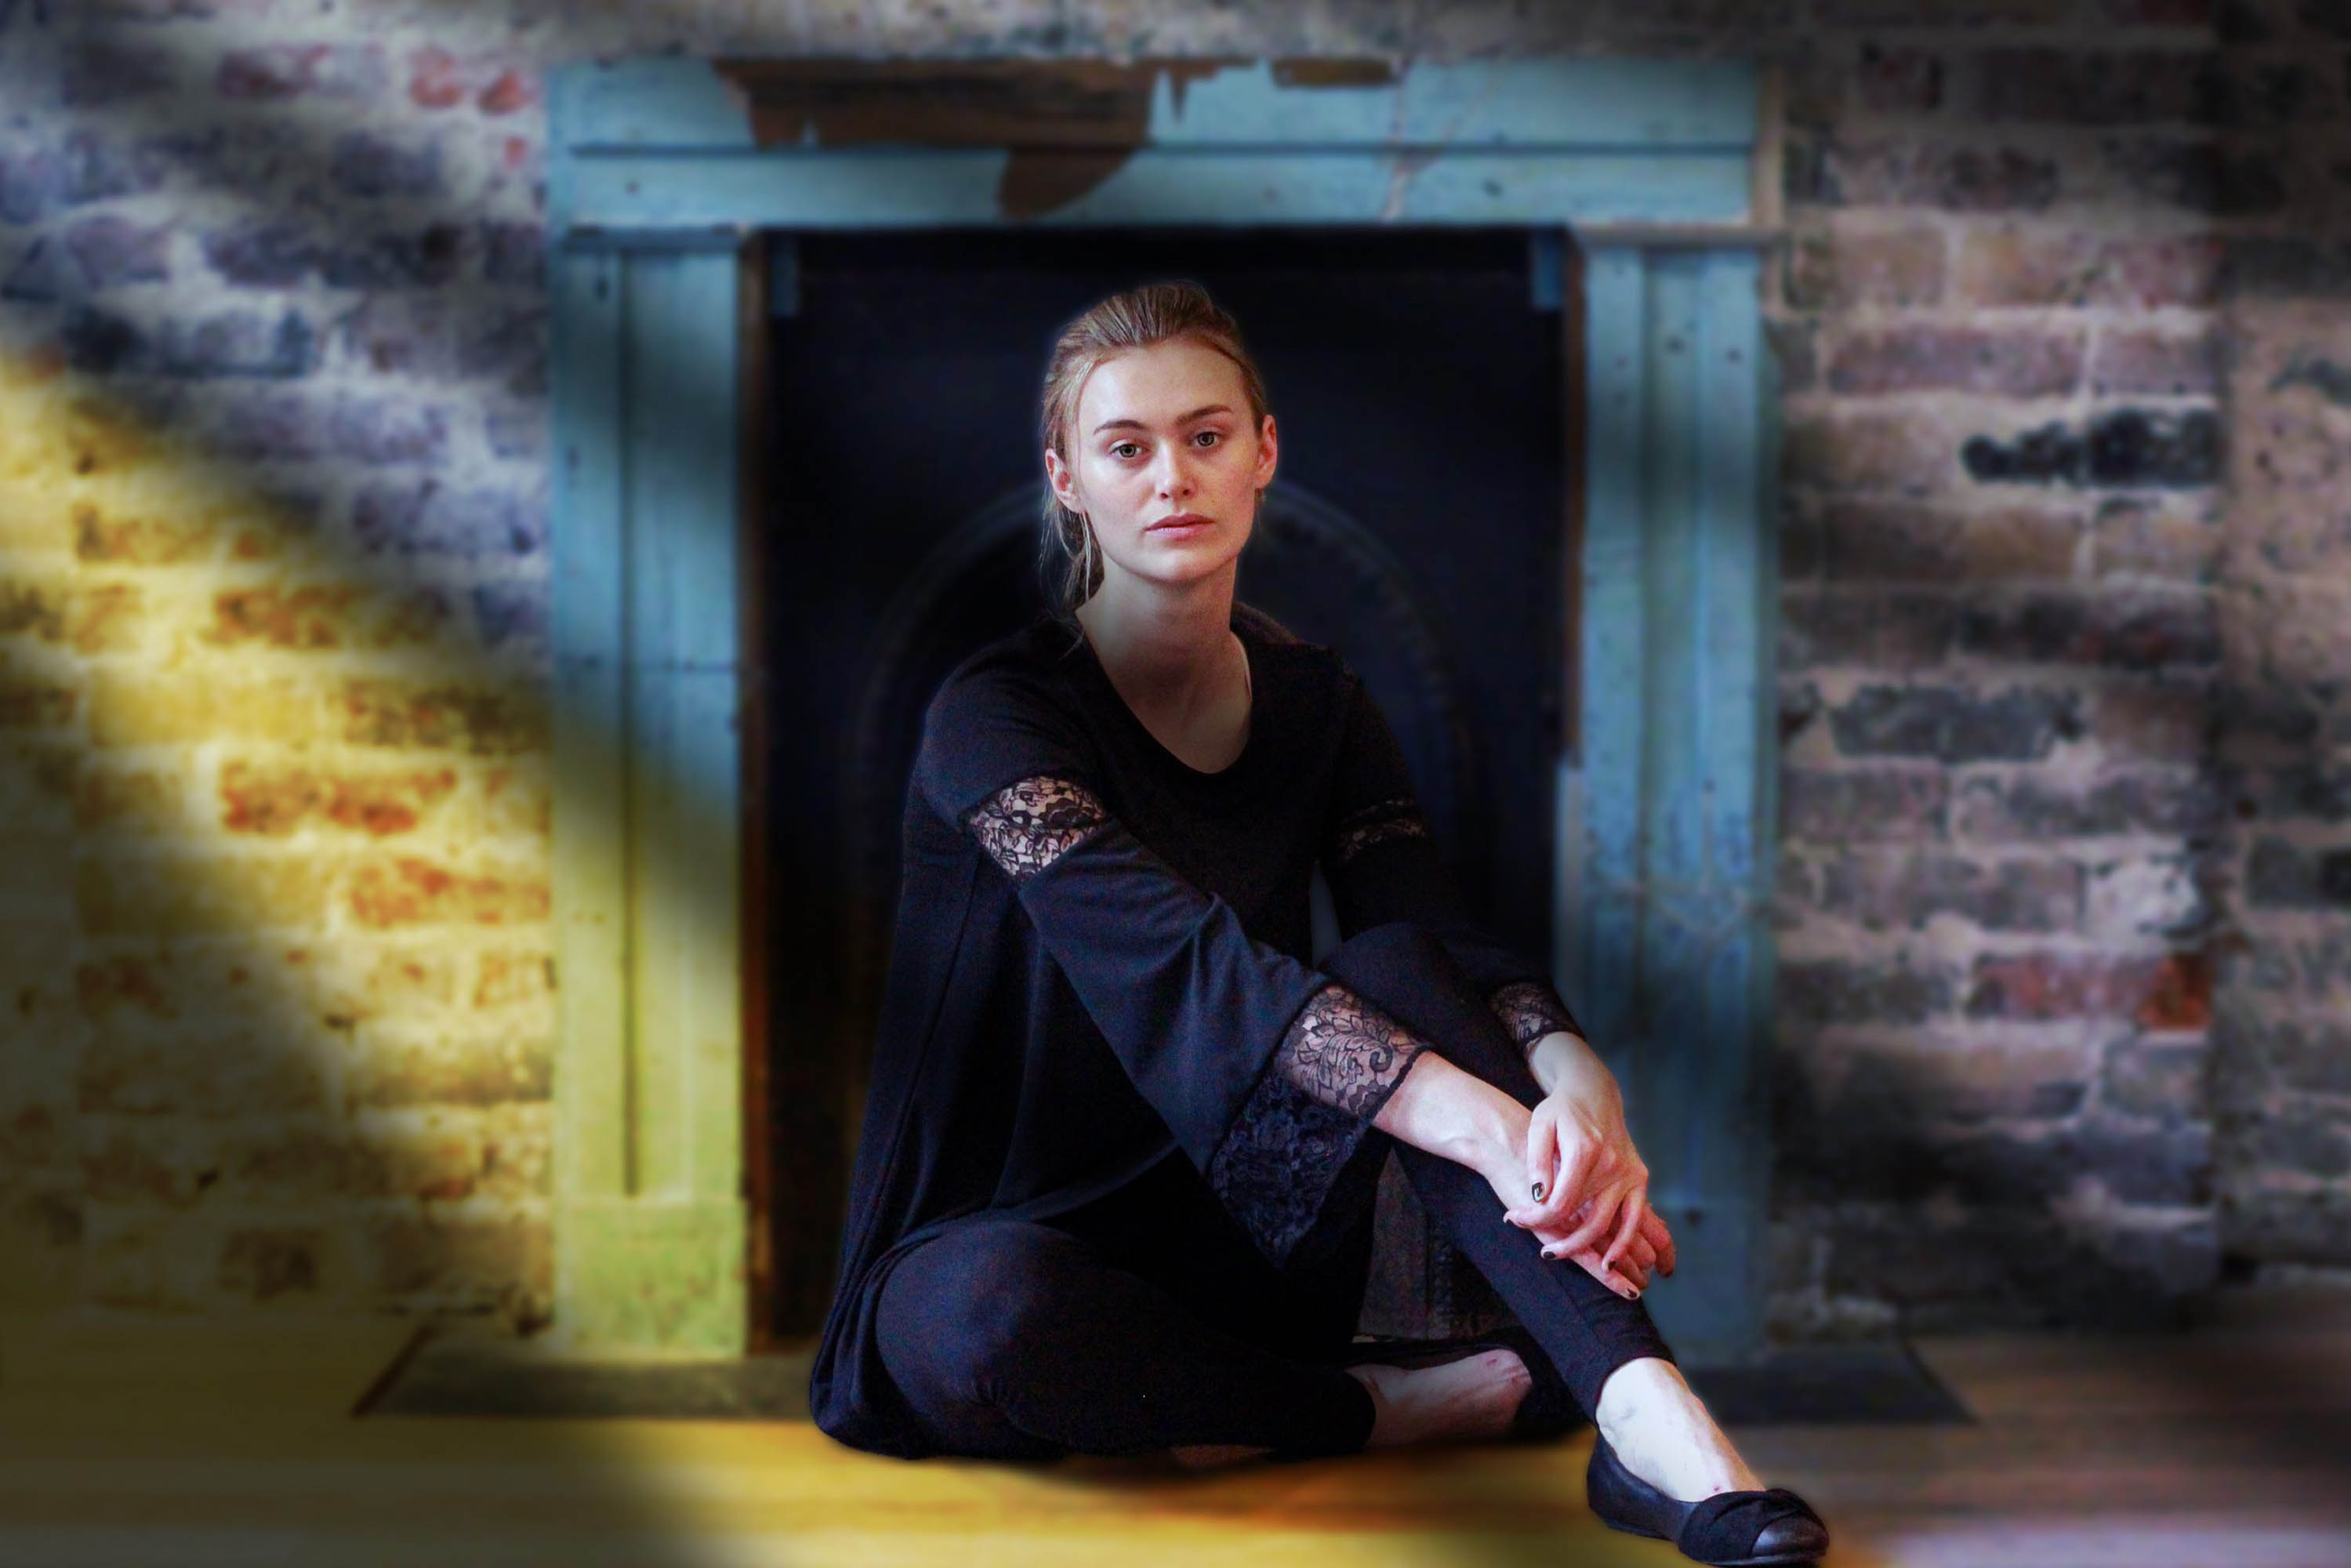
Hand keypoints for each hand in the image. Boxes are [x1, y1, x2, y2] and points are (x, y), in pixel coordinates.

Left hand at [1502, 1082, 1672, 1295]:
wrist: (1593, 1092)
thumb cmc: (1560, 1110)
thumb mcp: (1540, 1127)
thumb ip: (1538, 1162)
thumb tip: (1538, 1198)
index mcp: (1585, 1151)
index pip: (1560, 1202)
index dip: (1536, 1218)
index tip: (1515, 1219)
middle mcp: (1612, 1165)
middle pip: (1586, 1219)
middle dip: (1561, 1241)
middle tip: (1542, 1250)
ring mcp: (1629, 1173)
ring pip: (1611, 1225)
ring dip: (1590, 1250)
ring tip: (1564, 1256)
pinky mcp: (1639, 1177)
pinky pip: (1635, 1218)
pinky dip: (1625, 1242)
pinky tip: (1610, 1262)